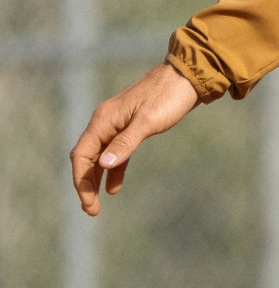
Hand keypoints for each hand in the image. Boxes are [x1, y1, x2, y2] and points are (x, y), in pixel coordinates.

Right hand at [69, 62, 200, 215]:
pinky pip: (116, 151)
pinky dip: (114, 168)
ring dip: (97, 179)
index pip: (82, 156)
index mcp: (104, 120)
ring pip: (100, 156)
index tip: (88, 204)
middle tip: (92, 211)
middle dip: (86, 184)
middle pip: (86, 158)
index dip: (81, 181)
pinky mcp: (132, 125)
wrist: (188, 76)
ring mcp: (118, 123)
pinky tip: (114, 186)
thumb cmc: (168, 96)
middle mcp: (105, 121)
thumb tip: (102, 165)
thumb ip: (126, 143)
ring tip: (98, 203)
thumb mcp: (148, 121)